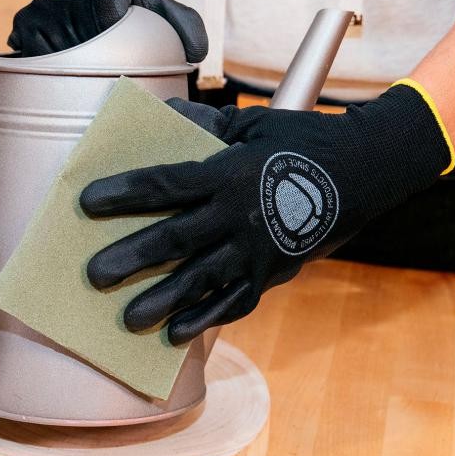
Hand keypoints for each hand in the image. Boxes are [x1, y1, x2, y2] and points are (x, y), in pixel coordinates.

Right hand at [7, 0, 207, 61]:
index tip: (122, 41)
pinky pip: (36, 60)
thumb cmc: (126, 8)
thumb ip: (185, 25)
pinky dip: (53, 71)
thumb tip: (196, 54)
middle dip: (100, 58)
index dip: (118, 35)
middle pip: (84, 40)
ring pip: (60, 54)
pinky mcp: (22, 24)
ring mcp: (41, 5)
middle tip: (108, 62)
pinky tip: (67, 66)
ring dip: (77, 69)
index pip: (110, 12)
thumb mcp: (157, 9)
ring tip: (89, 64)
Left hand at [80, 82, 453, 344]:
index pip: (164, 184)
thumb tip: (167, 123)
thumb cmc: (304, 142)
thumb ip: (208, 130)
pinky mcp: (273, 273)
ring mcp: (256, 250)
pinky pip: (234, 302)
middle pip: (174, 239)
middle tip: (94, 274)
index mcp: (228, 173)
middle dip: (130, 257)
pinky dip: (204, 318)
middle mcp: (238, 216)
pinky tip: (176, 333)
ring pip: (200, 280)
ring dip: (162, 300)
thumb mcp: (255, 126)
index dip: (123, 193)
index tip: (87, 202)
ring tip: (128, 318)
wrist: (367, 173)